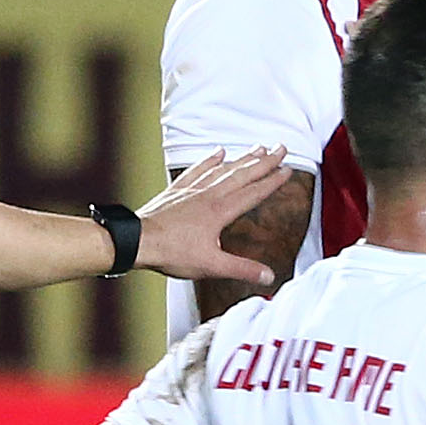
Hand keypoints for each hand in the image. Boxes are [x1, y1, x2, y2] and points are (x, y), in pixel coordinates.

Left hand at [134, 148, 293, 287]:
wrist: (138, 241)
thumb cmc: (171, 252)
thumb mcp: (211, 265)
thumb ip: (242, 269)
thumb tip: (268, 275)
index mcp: (220, 211)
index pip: (253, 193)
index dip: (272, 181)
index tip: (287, 170)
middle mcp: (208, 195)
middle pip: (243, 174)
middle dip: (264, 161)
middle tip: (281, 148)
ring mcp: (192, 190)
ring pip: (223, 169)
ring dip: (242, 158)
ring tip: (257, 148)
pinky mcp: (177, 191)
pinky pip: (198, 169)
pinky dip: (210, 160)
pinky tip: (218, 152)